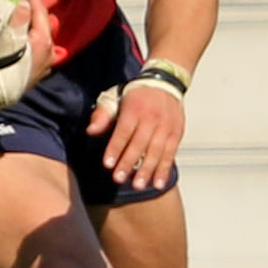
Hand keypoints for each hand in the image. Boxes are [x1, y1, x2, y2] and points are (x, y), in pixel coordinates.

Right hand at [0, 0, 54, 109]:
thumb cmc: (3, 66)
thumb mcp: (10, 41)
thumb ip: (18, 22)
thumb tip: (24, 4)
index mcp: (43, 42)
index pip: (40, 13)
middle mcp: (47, 53)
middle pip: (44, 25)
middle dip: (38, 9)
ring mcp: (43, 64)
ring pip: (43, 38)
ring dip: (36, 25)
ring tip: (28, 14)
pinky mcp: (35, 73)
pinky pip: (38, 49)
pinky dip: (34, 39)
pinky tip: (25, 37)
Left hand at [86, 72, 184, 192]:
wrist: (166, 82)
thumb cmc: (137, 95)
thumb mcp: (115, 97)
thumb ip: (102, 115)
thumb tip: (91, 131)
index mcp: (134, 108)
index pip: (123, 131)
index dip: (115, 148)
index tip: (108, 164)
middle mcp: (151, 117)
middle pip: (139, 143)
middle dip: (128, 163)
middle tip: (119, 178)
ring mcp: (166, 126)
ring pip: (156, 151)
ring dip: (147, 170)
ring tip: (138, 185)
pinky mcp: (176, 133)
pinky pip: (170, 153)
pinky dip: (164, 169)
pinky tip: (158, 182)